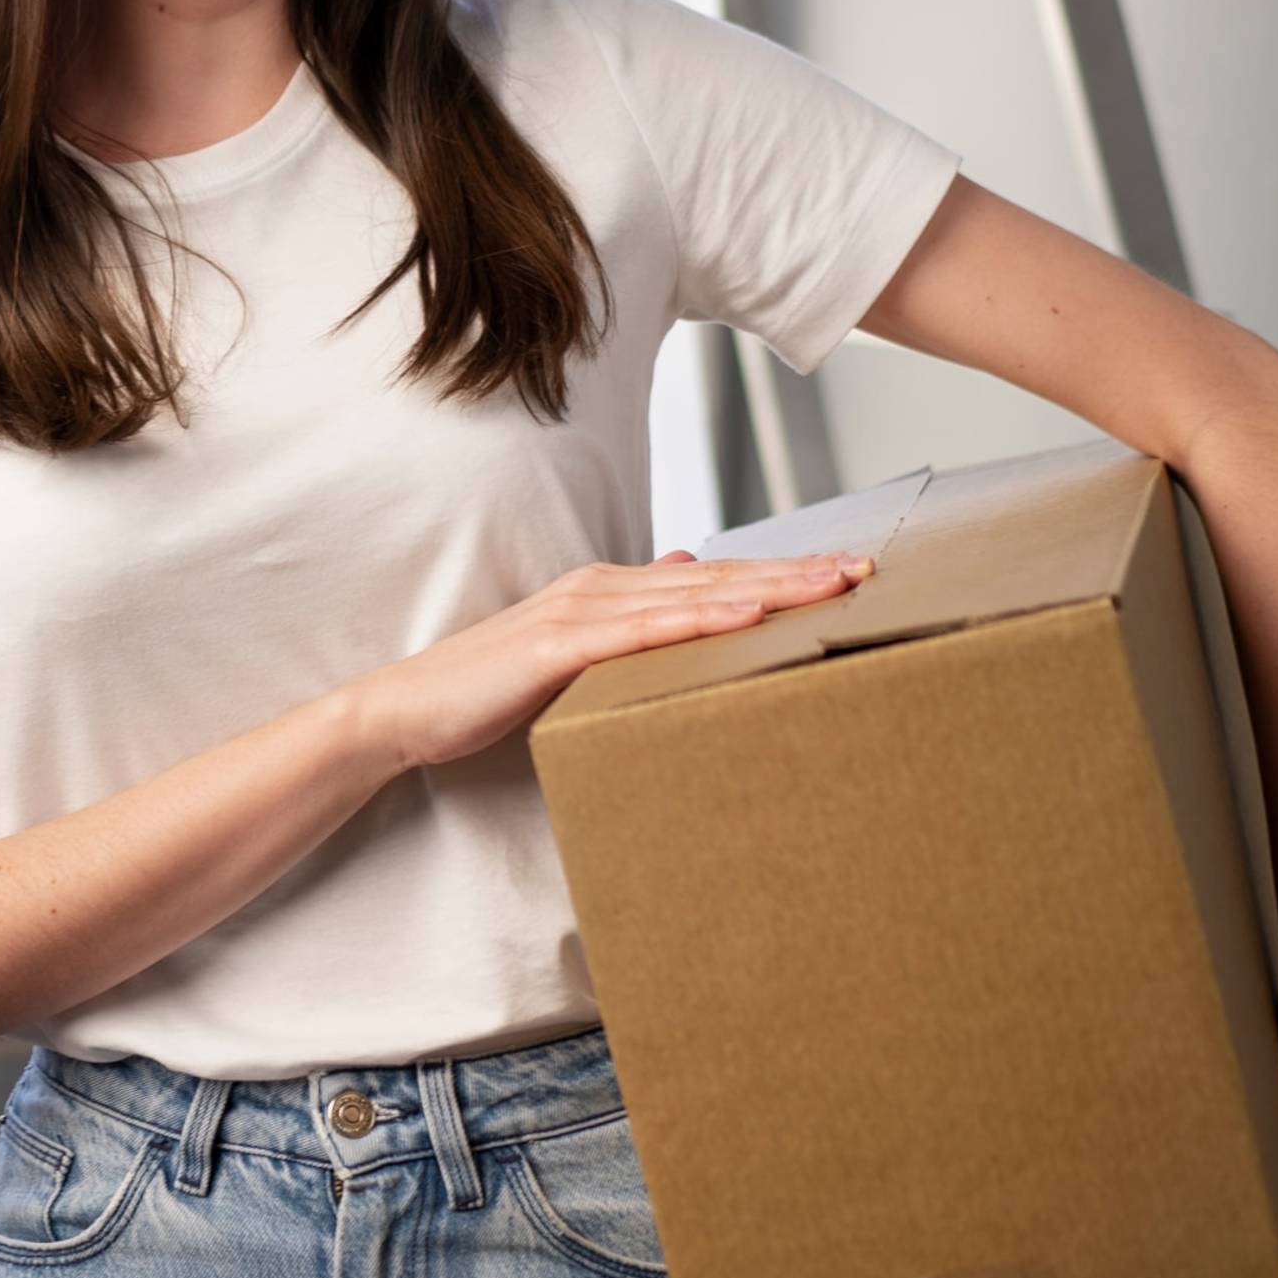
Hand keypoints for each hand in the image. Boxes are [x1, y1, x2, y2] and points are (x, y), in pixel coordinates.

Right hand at [337, 547, 872, 775]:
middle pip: (719, 578)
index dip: (782, 573)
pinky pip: (642, 632)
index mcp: (608, 591)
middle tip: (869, 569)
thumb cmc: (486, 689)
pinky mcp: (558, 647)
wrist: (408, 709)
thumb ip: (627, 621)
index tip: (847, 572)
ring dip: (767, 588)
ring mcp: (578, 614)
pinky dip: (700, 620)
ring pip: (693, 598)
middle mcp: (600, 589)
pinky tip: (748, 614)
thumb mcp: (570, 653)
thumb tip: (687, 578)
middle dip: (796, 572)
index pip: (713, 578)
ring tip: (831, 586)